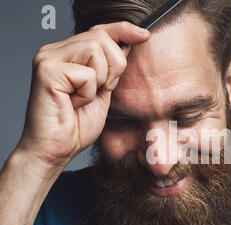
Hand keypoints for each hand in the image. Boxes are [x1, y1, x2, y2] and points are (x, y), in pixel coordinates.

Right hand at [17, 22, 149, 168]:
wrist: (56, 150)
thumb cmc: (76, 126)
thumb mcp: (102, 92)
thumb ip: (110, 69)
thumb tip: (127, 45)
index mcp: (67, 54)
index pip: (98, 31)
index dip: (123, 30)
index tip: (145, 36)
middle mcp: (54, 51)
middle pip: (101, 37)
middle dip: (114, 66)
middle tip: (103, 89)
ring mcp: (48, 59)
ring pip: (95, 49)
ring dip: (100, 79)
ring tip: (84, 97)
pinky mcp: (46, 71)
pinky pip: (87, 74)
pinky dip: (88, 93)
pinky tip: (74, 104)